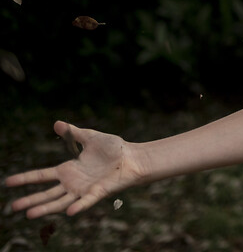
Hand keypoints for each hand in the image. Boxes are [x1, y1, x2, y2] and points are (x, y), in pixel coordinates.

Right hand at [5, 121, 142, 218]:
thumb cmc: (113, 148)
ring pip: (60, 202)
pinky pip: (86, 201)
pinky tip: (70, 212)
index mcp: (68, 170)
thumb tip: (57, 123)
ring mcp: (84, 189)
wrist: (133, 156)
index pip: (42, 176)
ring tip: (29, 214)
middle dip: (30, 200)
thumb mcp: (90, 137)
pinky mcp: (98, 192)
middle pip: (47, 194)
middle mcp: (72, 183)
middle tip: (12, 207)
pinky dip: (79, 206)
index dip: (26, 178)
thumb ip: (73, 133)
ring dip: (46, 209)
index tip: (8, 182)